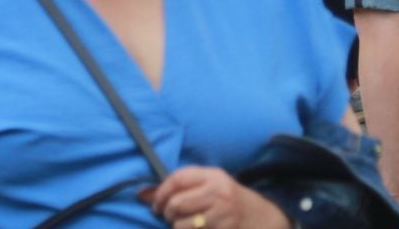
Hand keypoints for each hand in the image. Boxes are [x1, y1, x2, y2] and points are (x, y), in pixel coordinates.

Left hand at [141, 167, 290, 228]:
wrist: (259, 217)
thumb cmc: (224, 199)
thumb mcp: (205, 186)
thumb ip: (175, 188)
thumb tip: (140, 194)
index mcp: (213, 175)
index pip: (177, 179)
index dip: (161, 193)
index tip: (156, 204)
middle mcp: (219, 192)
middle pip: (177, 203)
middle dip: (167, 213)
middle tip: (169, 216)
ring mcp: (223, 214)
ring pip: (182, 224)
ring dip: (177, 227)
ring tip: (183, 224)